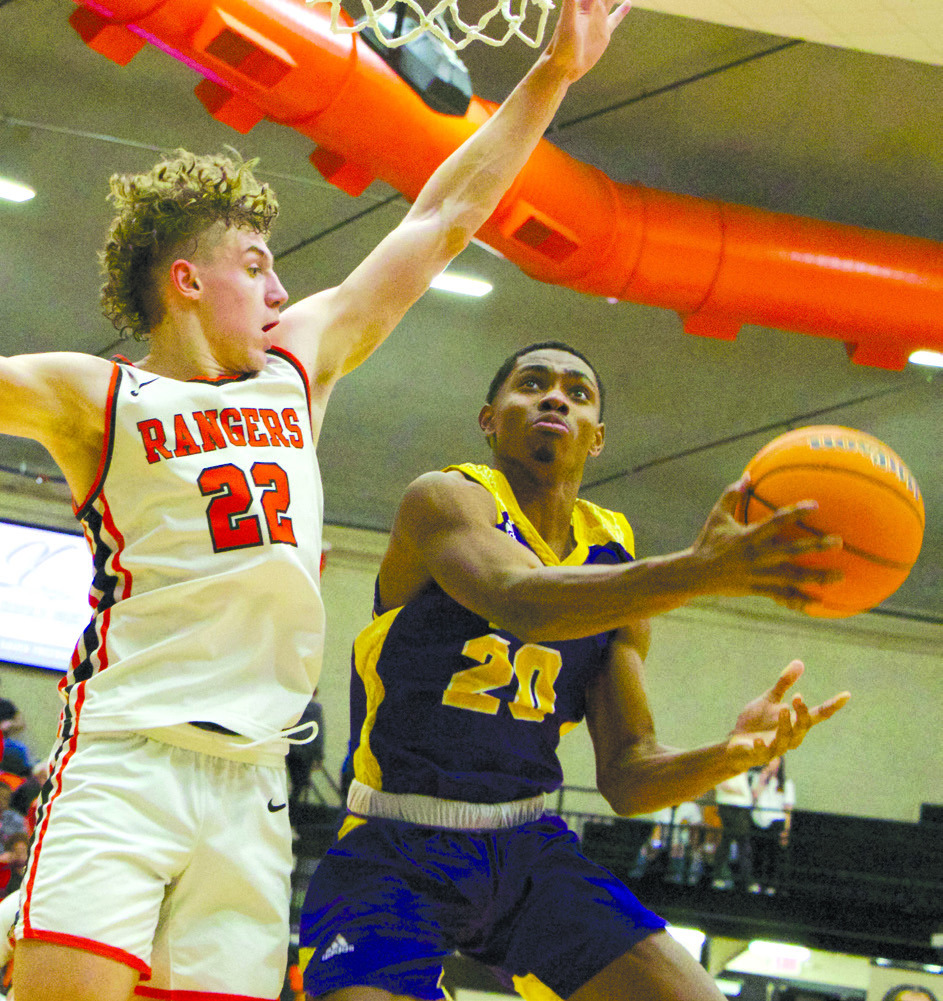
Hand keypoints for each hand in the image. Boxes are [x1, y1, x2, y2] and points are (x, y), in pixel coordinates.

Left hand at [543, 0, 631, 81]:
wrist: (564, 66)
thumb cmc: (562, 44)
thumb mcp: (567, 20)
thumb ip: (571, 1)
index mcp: (583, 1)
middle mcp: (591, 7)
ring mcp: (598, 19)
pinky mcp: (604, 32)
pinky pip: (615, 18)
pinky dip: (622, 11)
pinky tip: (628, 3)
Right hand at [689, 475, 843, 609]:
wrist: (695, 574)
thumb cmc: (706, 542)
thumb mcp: (717, 516)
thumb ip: (732, 495)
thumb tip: (748, 476)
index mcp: (750, 536)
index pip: (777, 521)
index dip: (797, 513)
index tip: (816, 506)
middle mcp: (758, 556)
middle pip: (793, 551)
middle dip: (816, 546)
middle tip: (838, 542)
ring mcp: (760, 575)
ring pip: (794, 578)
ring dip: (818, 577)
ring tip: (840, 576)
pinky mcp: (759, 589)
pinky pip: (783, 596)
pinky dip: (800, 601)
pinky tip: (818, 604)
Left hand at [726, 660, 849, 767]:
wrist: (736, 742)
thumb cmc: (757, 721)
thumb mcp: (769, 699)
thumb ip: (784, 684)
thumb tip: (800, 662)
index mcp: (795, 722)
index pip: (818, 715)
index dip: (832, 706)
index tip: (846, 694)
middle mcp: (790, 736)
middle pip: (803, 727)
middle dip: (803, 713)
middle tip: (798, 697)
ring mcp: (776, 747)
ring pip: (786, 739)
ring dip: (785, 725)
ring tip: (782, 708)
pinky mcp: (759, 754)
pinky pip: (764, 752)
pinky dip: (762, 746)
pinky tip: (758, 739)